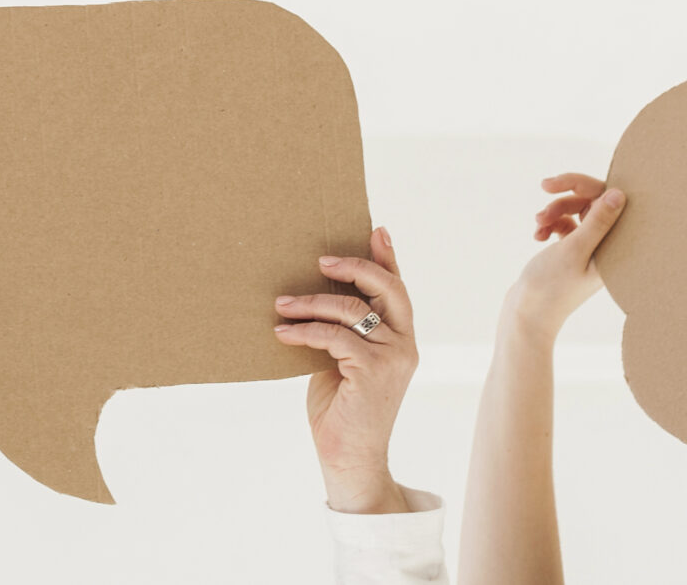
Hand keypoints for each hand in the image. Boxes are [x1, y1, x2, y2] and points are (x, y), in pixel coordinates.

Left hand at [275, 226, 418, 514]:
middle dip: (354, 265)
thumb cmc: (342, 407)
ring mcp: (393, 358)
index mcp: (401, 339)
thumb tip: (318, 293)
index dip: (388, 257)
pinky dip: (304, 331)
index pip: (398, 289)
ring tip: (281, 304)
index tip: (376, 229)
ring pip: (352, 309)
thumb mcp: (344, 359)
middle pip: (387, 287)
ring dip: (310, 302)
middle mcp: (405, 344)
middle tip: (320, 261)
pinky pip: (334, 336)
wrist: (349, 457)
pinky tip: (282, 333)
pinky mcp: (374, 371)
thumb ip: (345, 329)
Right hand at [503, 173, 626, 339]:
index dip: (580, 185)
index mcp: (615, 248)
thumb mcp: (574, 249)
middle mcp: (607, 247)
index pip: (607, 200)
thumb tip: (621, 194)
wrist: (527, 315)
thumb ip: (597, 222)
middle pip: (590, 203)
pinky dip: (550, 225)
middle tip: (542, 194)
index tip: (553, 184)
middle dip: (563, 199)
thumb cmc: (551, 286)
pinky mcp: (574, 253)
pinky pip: (565, 226)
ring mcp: (590, 249)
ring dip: (554, 212)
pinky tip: (537, 235)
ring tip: (538, 225)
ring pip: (575, 212)